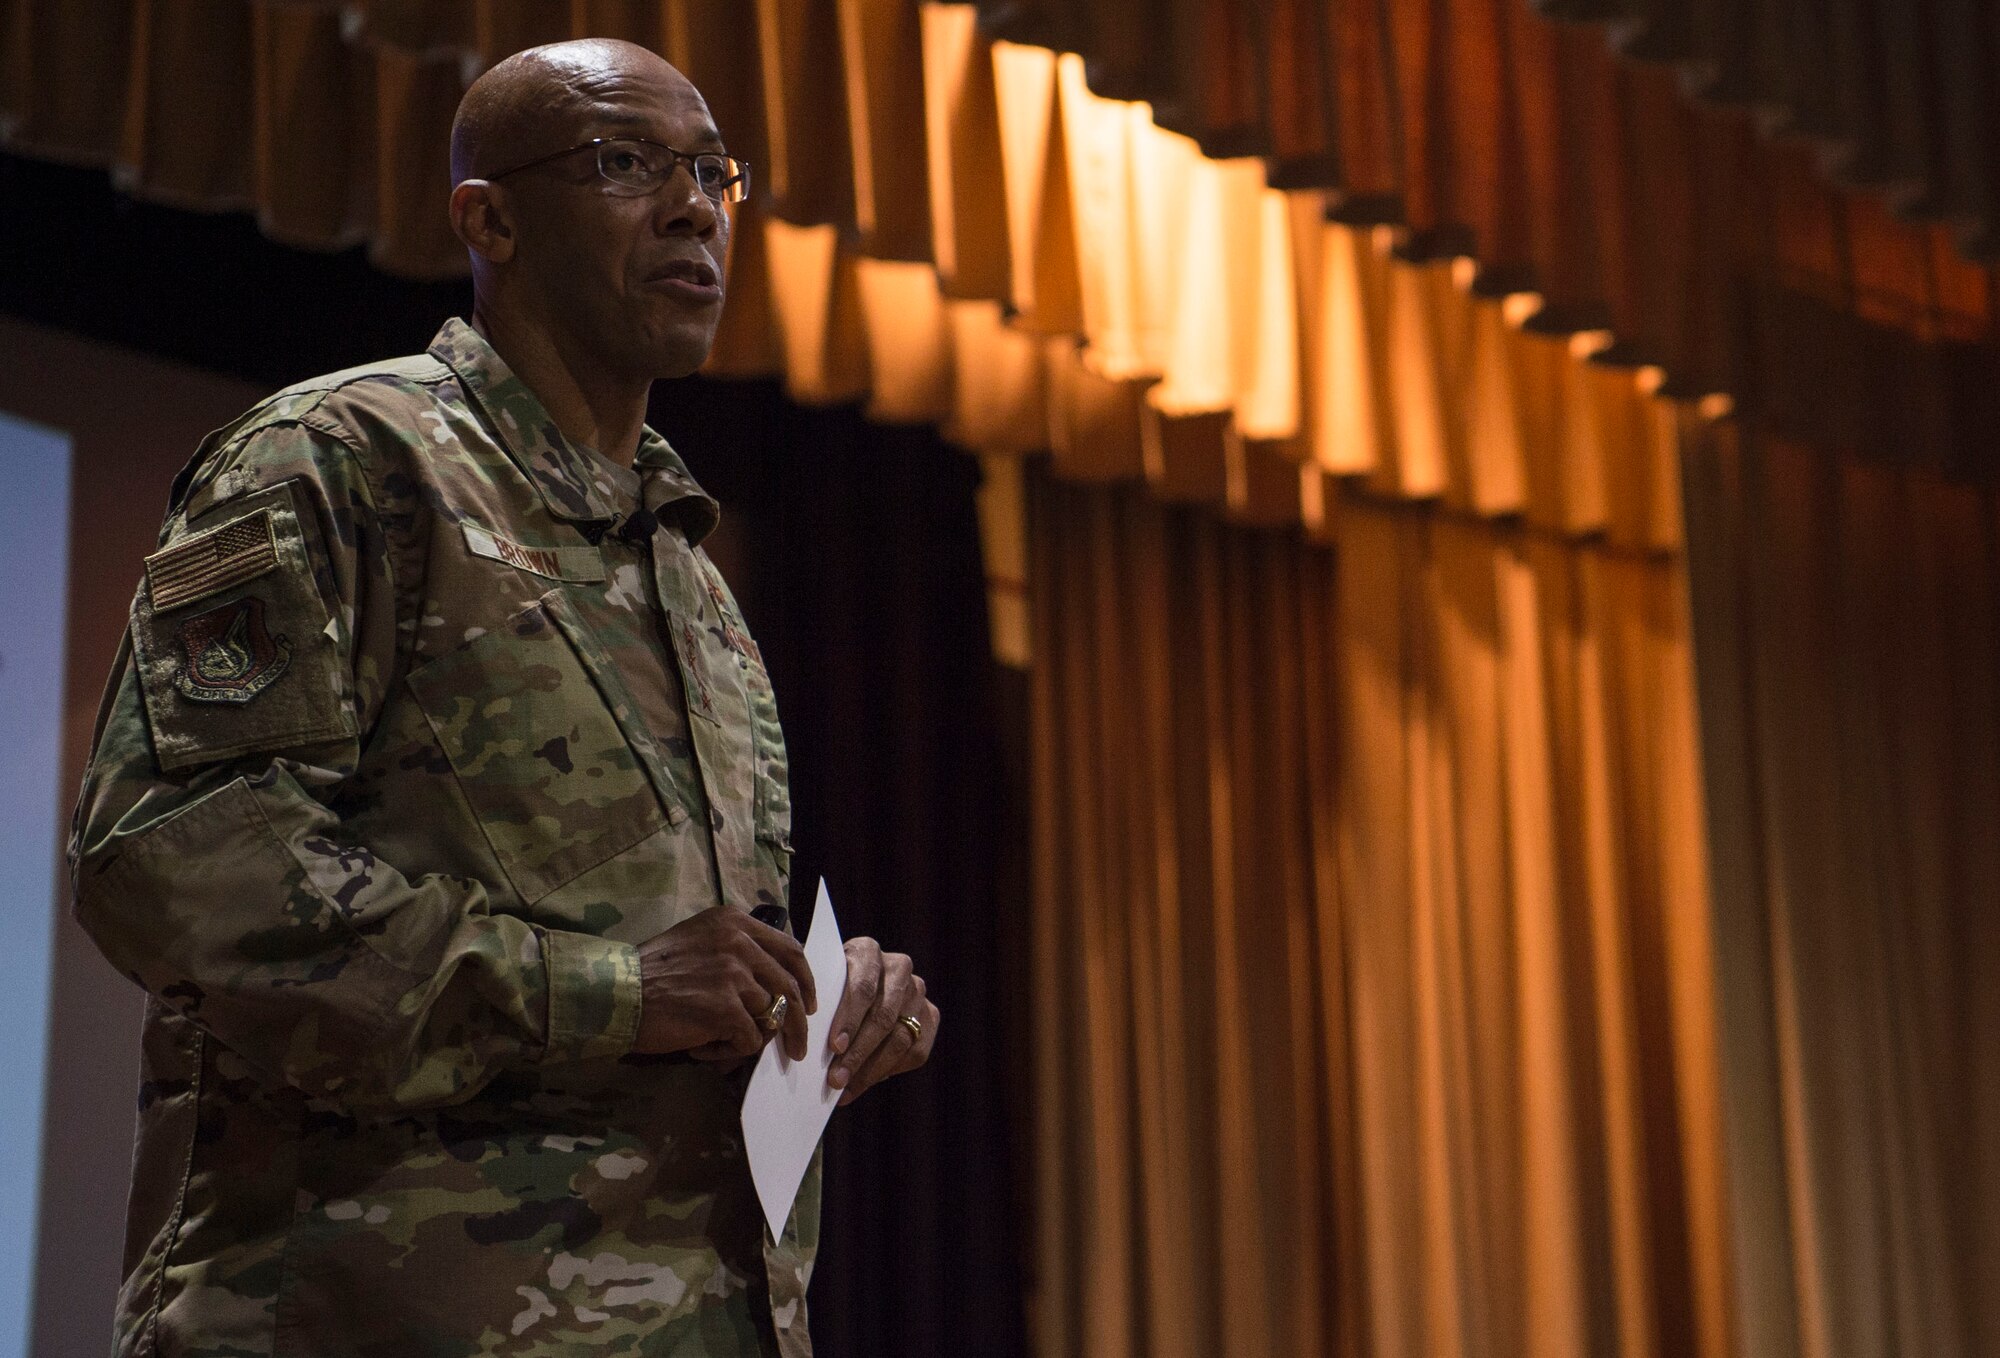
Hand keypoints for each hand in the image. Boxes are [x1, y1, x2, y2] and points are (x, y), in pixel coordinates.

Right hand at [632, 907, 815, 1061]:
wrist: (617, 992)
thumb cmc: (652, 972)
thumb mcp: (698, 940)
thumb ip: (736, 949)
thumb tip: (770, 981)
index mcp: (734, 922)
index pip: (790, 950)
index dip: (804, 981)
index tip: (808, 1003)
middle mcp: (739, 942)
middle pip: (790, 988)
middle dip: (797, 1024)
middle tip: (797, 1047)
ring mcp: (734, 975)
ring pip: (769, 1018)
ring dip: (747, 1039)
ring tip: (716, 1044)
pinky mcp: (726, 1008)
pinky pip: (749, 1040)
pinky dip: (729, 1052)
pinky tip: (703, 1049)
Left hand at [826, 937, 937, 1104]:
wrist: (854, 982)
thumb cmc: (829, 986)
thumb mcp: (820, 985)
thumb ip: (819, 1004)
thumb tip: (807, 1042)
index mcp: (867, 951)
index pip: (863, 987)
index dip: (849, 1019)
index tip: (834, 1047)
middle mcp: (899, 967)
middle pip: (883, 1016)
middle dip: (858, 1052)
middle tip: (837, 1079)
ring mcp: (918, 990)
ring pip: (901, 1037)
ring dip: (871, 1068)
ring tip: (846, 1087)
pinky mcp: (931, 1014)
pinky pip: (917, 1051)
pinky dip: (890, 1071)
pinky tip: (864, 1081)